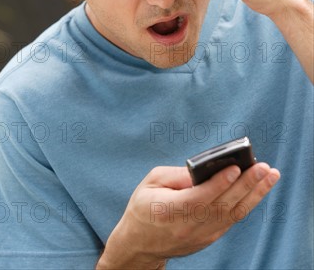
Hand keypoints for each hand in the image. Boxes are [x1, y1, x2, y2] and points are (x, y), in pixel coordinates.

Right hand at [98, 163, 279, 268]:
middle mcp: (187, 226)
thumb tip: (205, 168)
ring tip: (270, 176)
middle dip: (246, 185)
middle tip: (263, 167)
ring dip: (254, 194)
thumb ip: (177, 175)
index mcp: (169, 210)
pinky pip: (231, 219)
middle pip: (222, 205)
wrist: (140, 243)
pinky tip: (258, 189)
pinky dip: (247, 203)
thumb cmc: (144, 206)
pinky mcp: (209, 238)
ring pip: (233, 214)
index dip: (219, 184)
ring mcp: (201, 235)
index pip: (199, 198)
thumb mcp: (152, 182)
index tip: (235, 168)